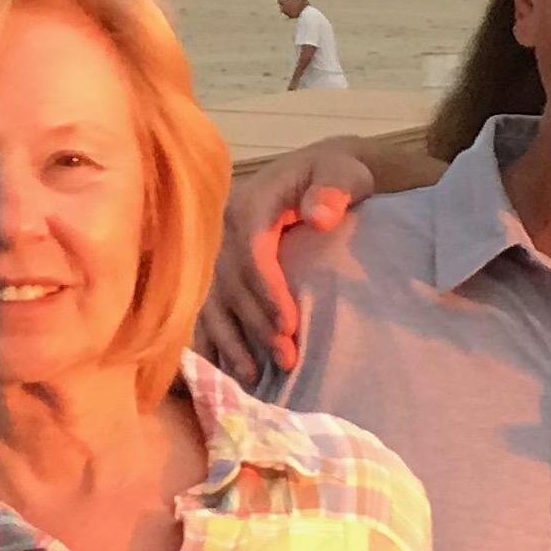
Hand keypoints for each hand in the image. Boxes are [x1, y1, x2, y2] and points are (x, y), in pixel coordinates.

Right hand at [197, 142, 379, 376]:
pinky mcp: (219, 273)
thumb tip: (321, 214)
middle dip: (256, 324)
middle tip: (286, 359)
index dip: (266, 290)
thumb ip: (333, 188)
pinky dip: (215, 341)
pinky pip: (207, 310)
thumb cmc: (337, 174)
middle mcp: (223, 230)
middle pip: (231, 283)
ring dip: (231, 341)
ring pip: (212, 301)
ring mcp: (217, 253)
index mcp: (250, 204)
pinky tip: (229, 372)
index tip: (289, 325)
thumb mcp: (343, 173)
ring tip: (254, 377)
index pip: (252, 250)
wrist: (321, 173)